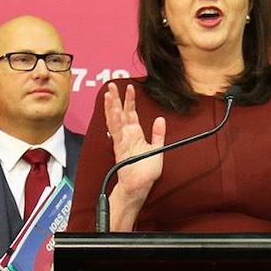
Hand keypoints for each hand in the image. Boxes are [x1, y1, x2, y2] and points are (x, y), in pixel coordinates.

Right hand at [104, 83, 165, 228]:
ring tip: (109, 93)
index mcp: (135, 134)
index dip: (130, 100)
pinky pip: (116, 133)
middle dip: (116, 98)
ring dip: (112, 107)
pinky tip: (113, 111)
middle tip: (111, 84)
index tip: (130, 87)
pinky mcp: (120, 148)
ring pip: (115, 120)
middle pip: (120, 113)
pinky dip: (115, 122)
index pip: (131, 113)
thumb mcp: (157, 149)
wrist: (140, 186)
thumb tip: (161, 119)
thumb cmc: (146, 171)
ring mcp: (122, 141)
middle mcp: (127, 136)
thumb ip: (158, 134)